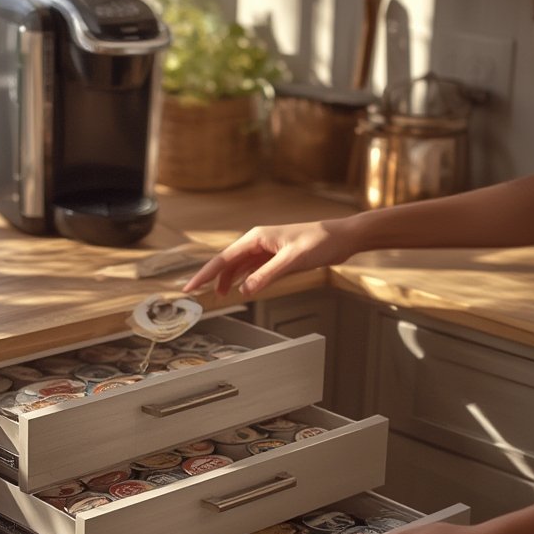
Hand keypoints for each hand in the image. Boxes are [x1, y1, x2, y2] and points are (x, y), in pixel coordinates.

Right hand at [182, 219, 354, 297]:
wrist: (341, 237)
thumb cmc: (320, 241)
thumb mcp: (293, 261)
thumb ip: (267, 275)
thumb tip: (244, 290)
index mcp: (257, 237)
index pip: (224, 259)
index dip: (205, 274)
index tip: (191, 286)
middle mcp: (257, 241)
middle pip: (227, 262)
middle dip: (210, 277)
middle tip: (194, 293)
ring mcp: (266, 249)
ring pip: (238, 266)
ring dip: (226, 280)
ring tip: (216, 296)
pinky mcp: (275, 256)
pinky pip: (252, 269)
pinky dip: (242, 279)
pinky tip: (239, 288)